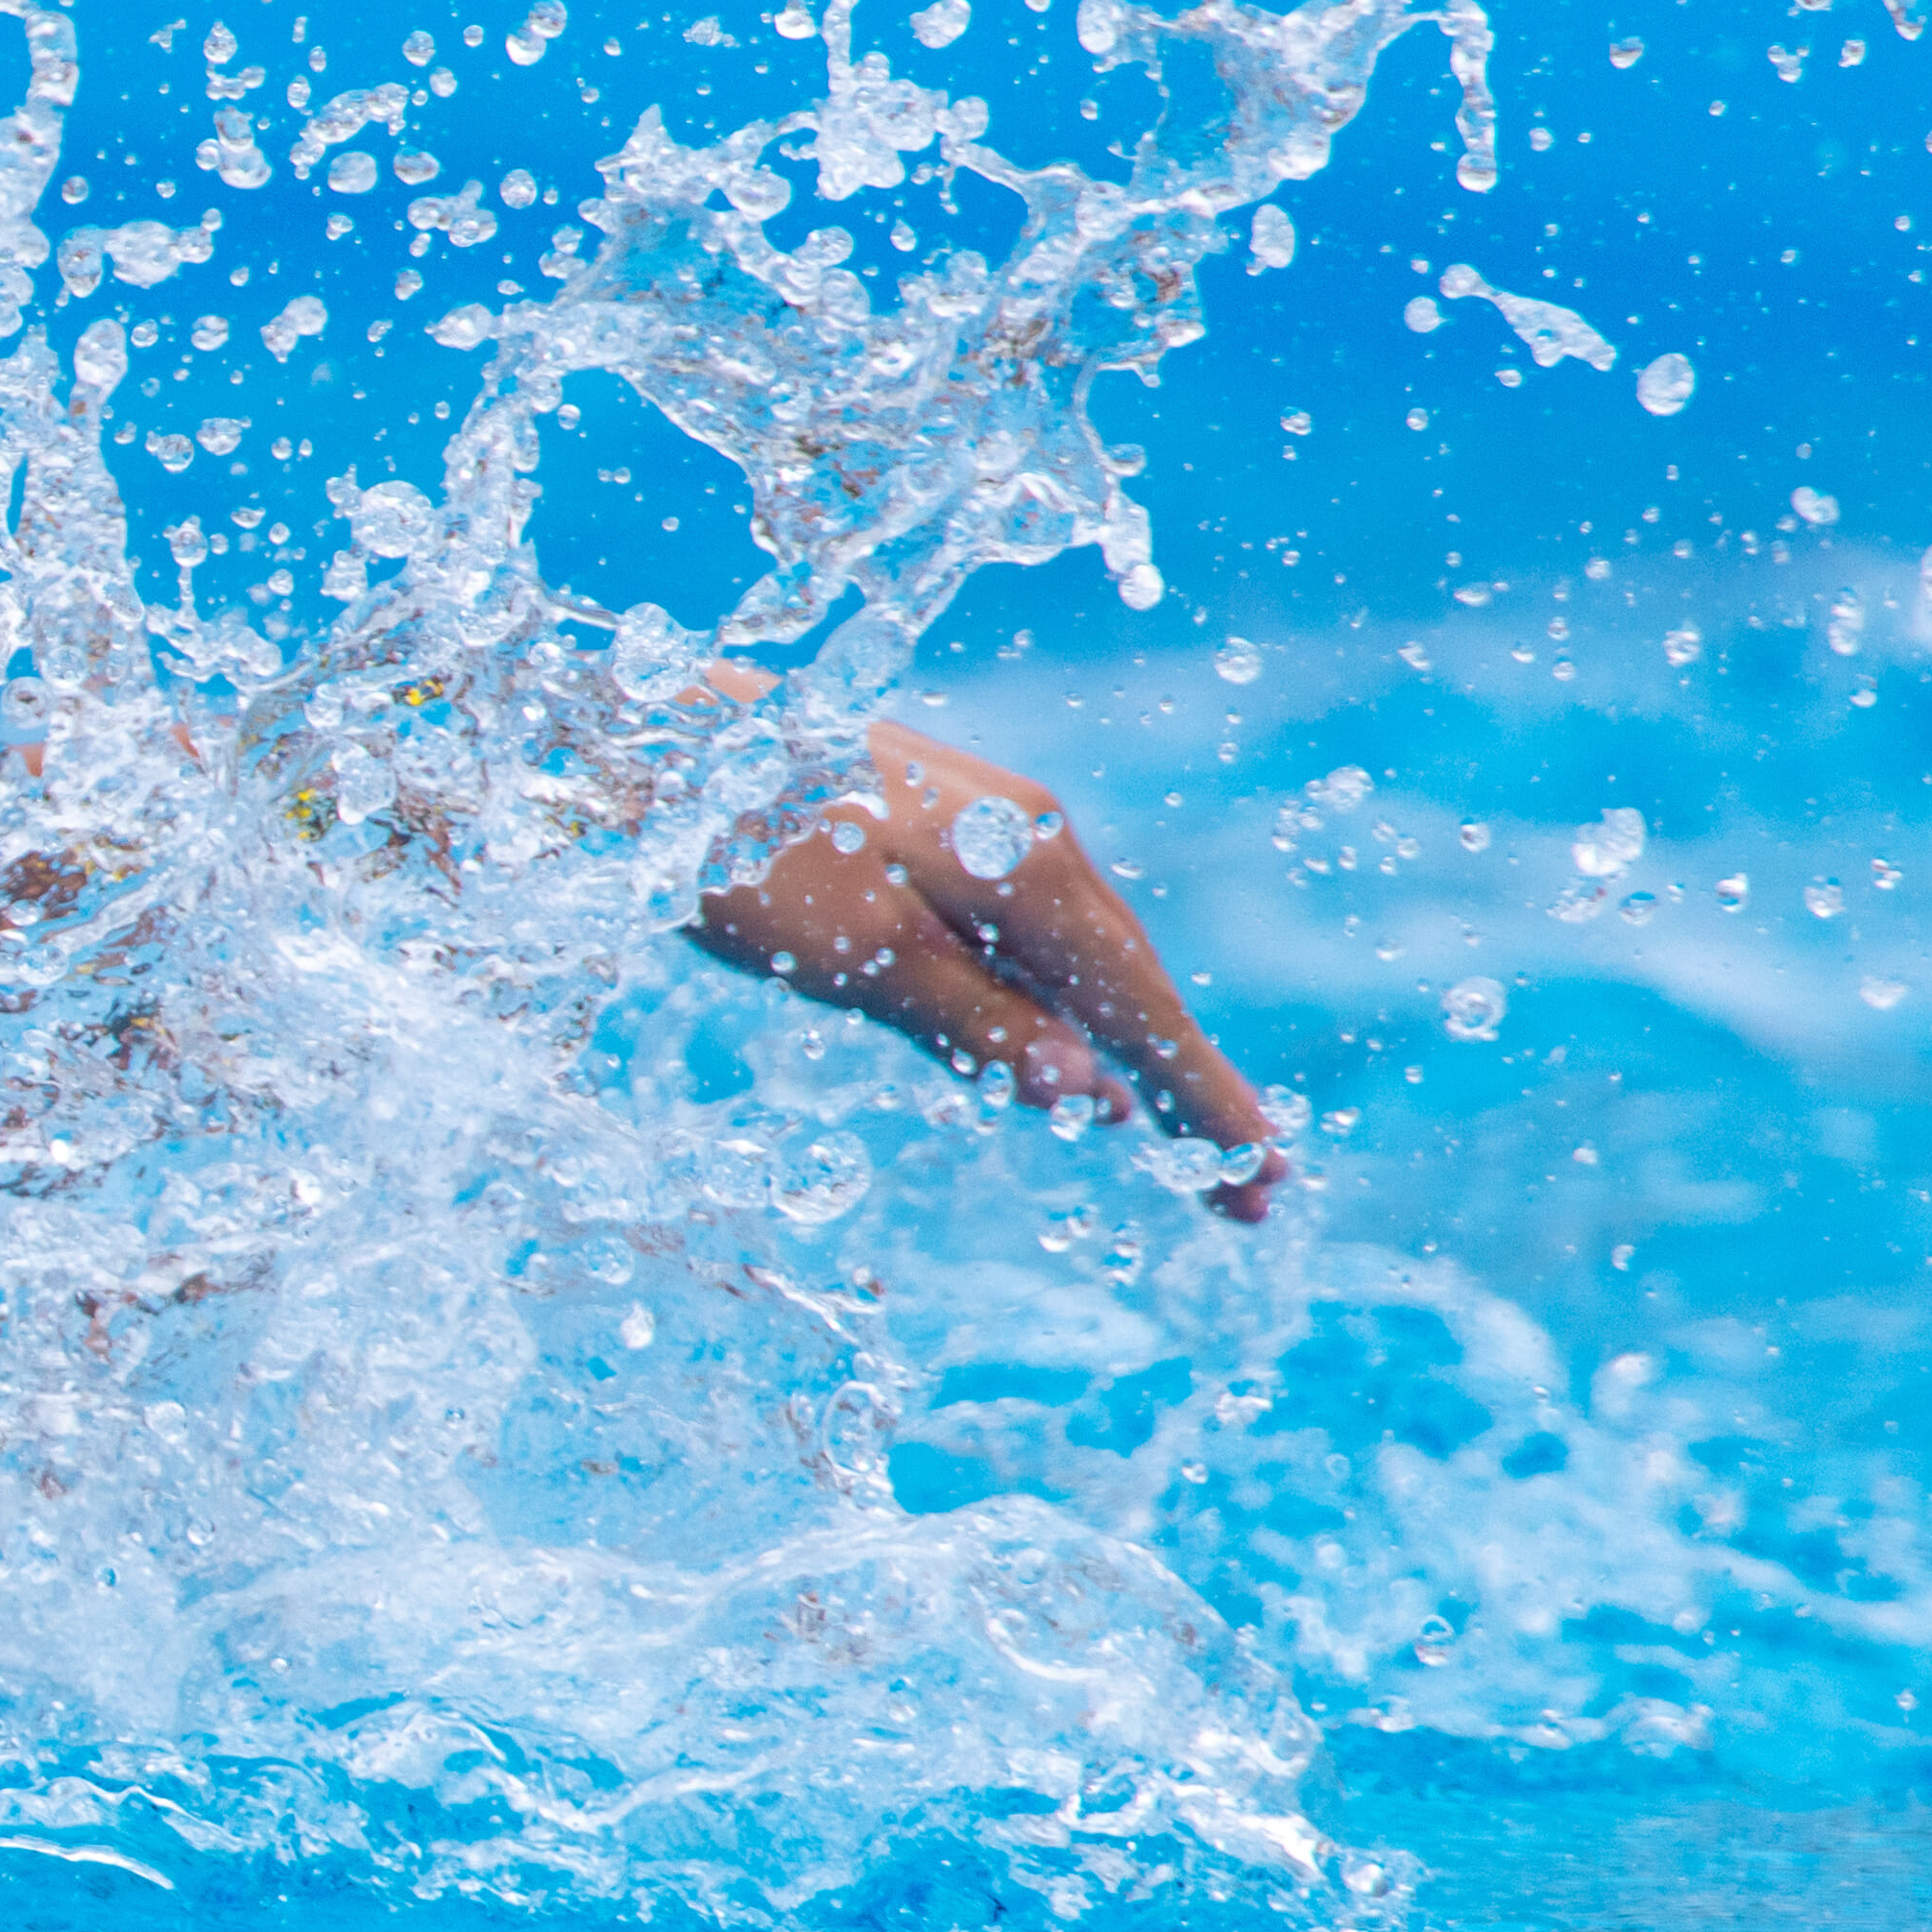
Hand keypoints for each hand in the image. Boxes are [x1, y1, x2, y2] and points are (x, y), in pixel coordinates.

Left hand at [689, 716, 1289, 1221]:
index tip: (1264, 1177)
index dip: (1203, 1101)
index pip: (1142, 1010)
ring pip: (1087, 959)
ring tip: (1189, 1139)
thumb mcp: (857, 957)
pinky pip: (1036, 936)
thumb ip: (975, 1023)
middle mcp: (1034, 837)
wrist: (667, 743)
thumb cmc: (748, 852)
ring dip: (1139, 1049)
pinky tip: (1077, 1056)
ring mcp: (994, 826)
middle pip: (1133, 983)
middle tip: (1254, 1187)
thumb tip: (1084, 1095)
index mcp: (1029, 871)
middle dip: (1190, 1087)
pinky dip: (1071, 1005)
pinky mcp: (948, 830)